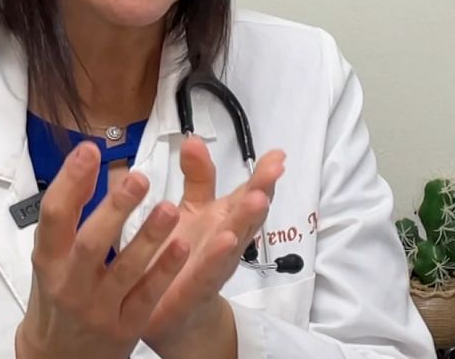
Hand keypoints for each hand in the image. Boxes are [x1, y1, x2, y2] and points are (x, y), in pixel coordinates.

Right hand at [16, 142, 190, 358]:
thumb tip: (86, 160)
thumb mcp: (51, 254)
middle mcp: (69, 284)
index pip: (54, 216)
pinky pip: (147, 295)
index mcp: (48, 259)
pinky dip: (165, 271)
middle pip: (91, 243)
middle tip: (138, 178)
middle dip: (114, 210)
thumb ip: (69, 212)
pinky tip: (183, 246)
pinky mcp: (124, 327)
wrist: (58, 356)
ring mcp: (98, 308)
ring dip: (148, 238)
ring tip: (168, 209)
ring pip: (126, 271)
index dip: (70, 181)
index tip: (90, 151)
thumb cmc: (57, 294)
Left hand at [141, 137, 285, 356]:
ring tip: (259, 199)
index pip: (248, 194)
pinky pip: (208, 273)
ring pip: (234, 242)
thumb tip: (195, 139)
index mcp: (225, 219)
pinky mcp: (194, 290)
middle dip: (261, 192)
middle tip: (274, 170)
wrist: (176, 314)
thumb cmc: (186, 256)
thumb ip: (198, 176)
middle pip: (247, 215)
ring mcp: (214, 266)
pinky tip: (226, 239)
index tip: (278, 156)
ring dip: (247, 221)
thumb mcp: (193, 210)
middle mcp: (225, 242)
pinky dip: (217, 256)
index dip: (263, 176)